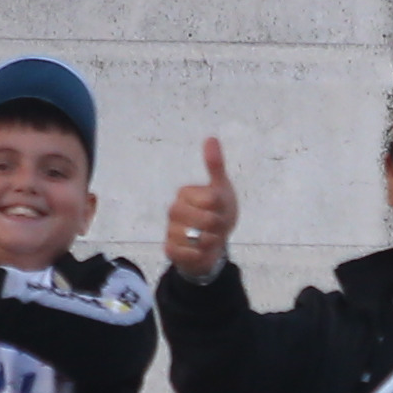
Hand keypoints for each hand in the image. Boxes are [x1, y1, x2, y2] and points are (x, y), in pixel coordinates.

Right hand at [166, 137, 238, 278]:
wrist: (214, 242)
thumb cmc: (218, 211)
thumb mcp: (221, 188)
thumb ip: (215, 165)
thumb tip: (210, 138)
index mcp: (185, 193)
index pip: (211, 200)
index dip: (222, 208)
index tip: (220, 209)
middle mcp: (174, 210)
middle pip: (205, 220)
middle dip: (218, 226)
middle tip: (217, 225)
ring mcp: (170, 230)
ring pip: (197, 238)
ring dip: (210, 241)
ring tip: (209, 238)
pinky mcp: (169, 249)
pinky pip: (186, 254)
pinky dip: (198, 255)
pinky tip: (200, 250)